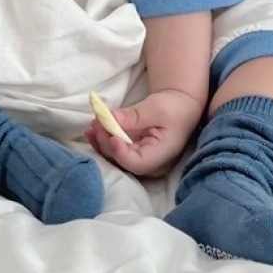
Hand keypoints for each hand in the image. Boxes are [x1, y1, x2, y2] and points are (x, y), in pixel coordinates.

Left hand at [85, 89, 202, 177]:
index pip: (137, 163)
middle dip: (107, 142)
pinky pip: (116, 152)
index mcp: (162, 155)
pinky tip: (93, 130)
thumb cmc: (174, 108)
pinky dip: (104, 141)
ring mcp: (141, 160)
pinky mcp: (133, 153)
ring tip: (92, 125)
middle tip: (97, 122)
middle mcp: (151, 164)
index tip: (110, 135)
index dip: (120, 152)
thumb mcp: (156, 108)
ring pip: (116, 158)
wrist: (180, 107)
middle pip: (123, 161)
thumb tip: (112, 118)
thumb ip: (135, 116)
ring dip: (101, 143)